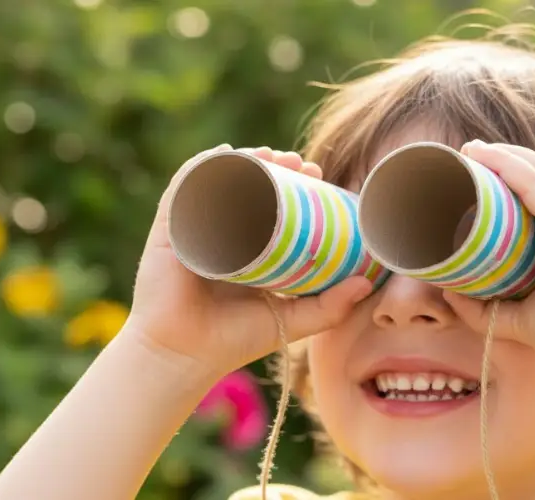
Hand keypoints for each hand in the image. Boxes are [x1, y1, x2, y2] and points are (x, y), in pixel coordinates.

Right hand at [125, 145, 372, 378]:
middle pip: (248, 189)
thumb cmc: (234, 341)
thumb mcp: (292, 320)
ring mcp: (194, 231)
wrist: (185, 357)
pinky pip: (183, 192)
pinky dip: (202, 168)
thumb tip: (365, 284)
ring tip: (269, 153)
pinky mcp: (169, 233)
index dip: (296, 187)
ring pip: (219, 184)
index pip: (273, 207)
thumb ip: (330, 306)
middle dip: (274, 167)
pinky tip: (223, 154)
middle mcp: (221, 235)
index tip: (318, 174)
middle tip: (299, 162)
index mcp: (248, 251)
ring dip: (244, 161)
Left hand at [443, 140, 534, 376]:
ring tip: (473, 150)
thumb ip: (487, 308)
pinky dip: (511, 169)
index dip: (521, 176)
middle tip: (474, 153)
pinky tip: (488, 159)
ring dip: (506, 157)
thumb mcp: (523, 318)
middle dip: (511, 159)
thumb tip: (450, 293)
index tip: (487, 171)